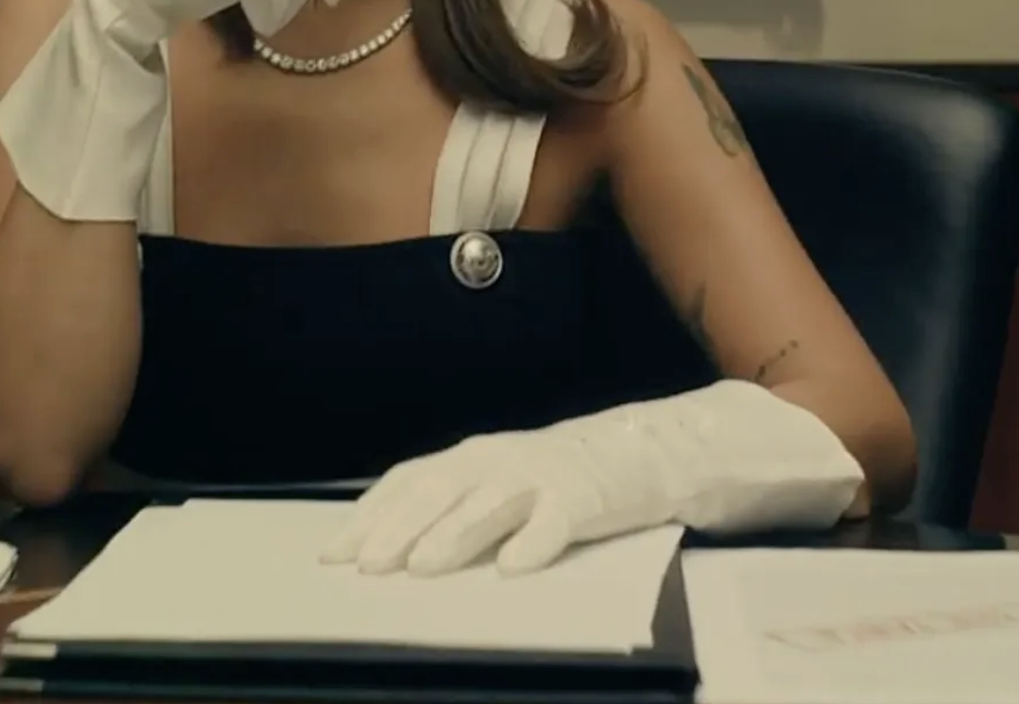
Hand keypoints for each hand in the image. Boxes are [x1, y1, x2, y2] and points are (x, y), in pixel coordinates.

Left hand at [321, 380, 865, 576]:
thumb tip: (400, 541)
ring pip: (494, 502)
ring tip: (420, 569)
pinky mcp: (601, 494)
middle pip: (443, 489)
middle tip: (364, 567)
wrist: (684, 448)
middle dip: (399, 529)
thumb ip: (471, 502)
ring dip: (453, 534)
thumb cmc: (589, 475)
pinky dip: (537, 542)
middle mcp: (513, 456)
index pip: (417, 478)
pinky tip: (514, 571)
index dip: (374, 512)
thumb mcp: (521, 480)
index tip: (334, 549)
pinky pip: (565, 520)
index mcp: (489, 454)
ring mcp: (558, 472)